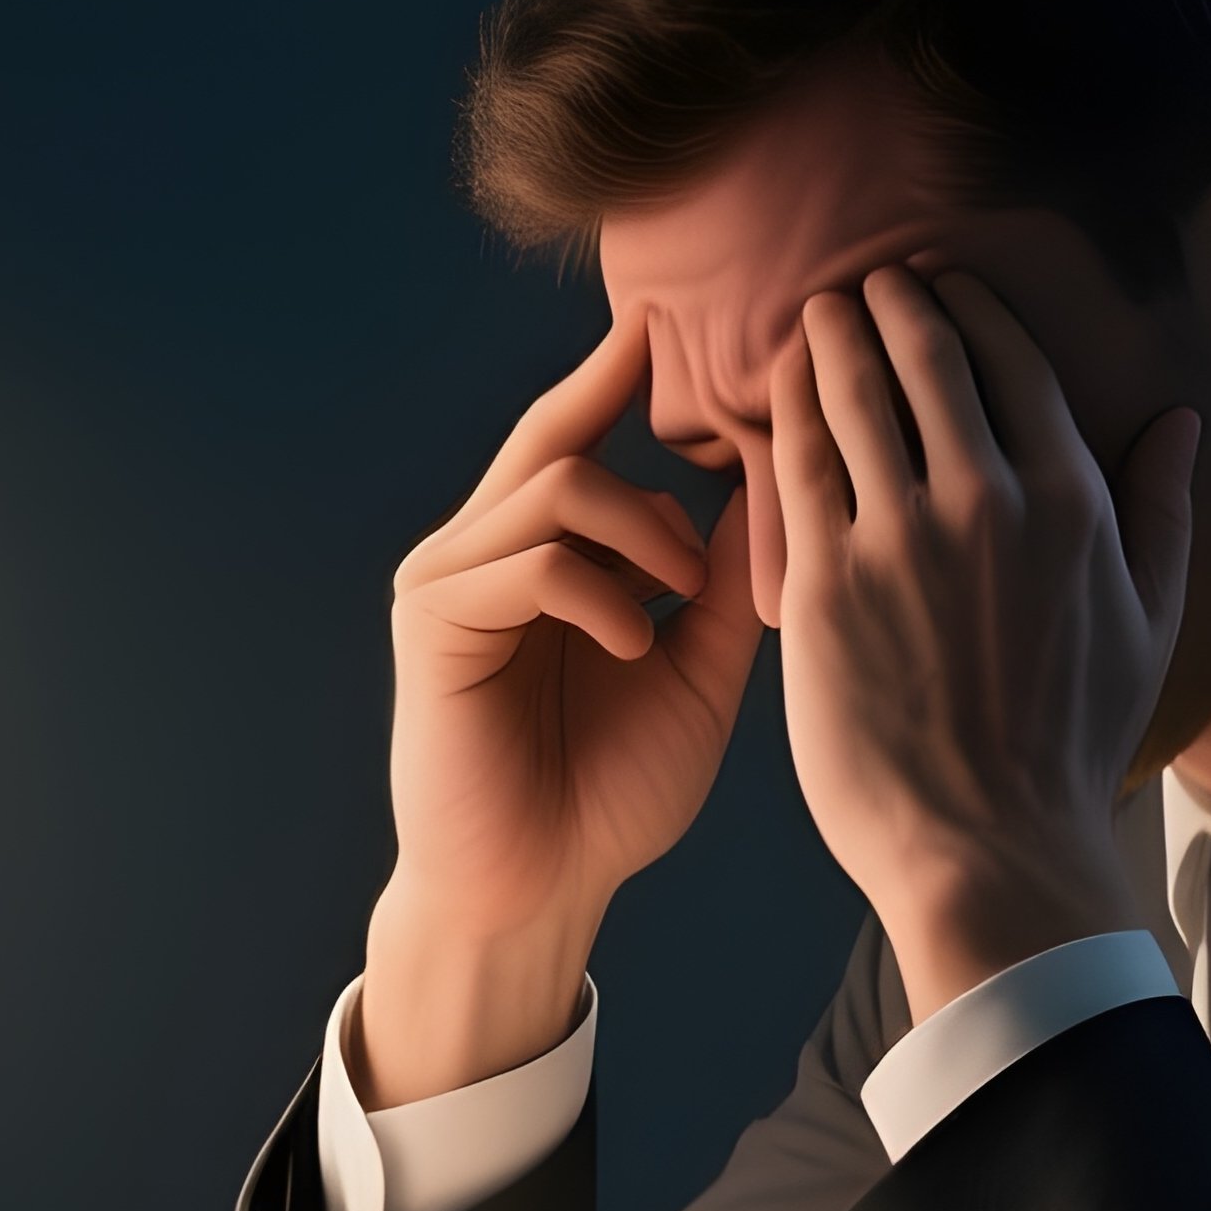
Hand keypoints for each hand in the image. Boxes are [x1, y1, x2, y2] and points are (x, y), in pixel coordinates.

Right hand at [382, 303, 766, 951]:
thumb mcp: (694, 668)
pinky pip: (532, 559)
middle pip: (561, 435)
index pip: (571, 431)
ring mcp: (448, 578)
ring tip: (687, 598)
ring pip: (558, 484)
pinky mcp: (432, 619)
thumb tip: (778, 474)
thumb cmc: (612, 789)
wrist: (538, 889)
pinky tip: (634, 644)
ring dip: (648, 532)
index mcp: (531, 550)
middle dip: (656, 450)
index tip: (677, 320)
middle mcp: (479, 548)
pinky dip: (603, 593)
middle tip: (728, 508)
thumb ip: (724, 579)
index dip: (617, 372)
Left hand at [769, 262, 1201, 1021]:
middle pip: (926, 361)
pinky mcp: (824, 581)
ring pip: (853, 398)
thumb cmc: (1069, 745)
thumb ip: (1162, 511)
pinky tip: (773, 390)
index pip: (1010, 365)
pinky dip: (785, 413)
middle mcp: (985, 499)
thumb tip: (1182, 423)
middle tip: (863, 281)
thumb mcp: (1149, 623)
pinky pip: (796, 467)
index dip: (967, 311)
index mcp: (1071, 501)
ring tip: (814, 316)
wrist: (988, 846)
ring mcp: (898, 537)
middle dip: (890, 304)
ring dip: (830, 342)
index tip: (939, 286)